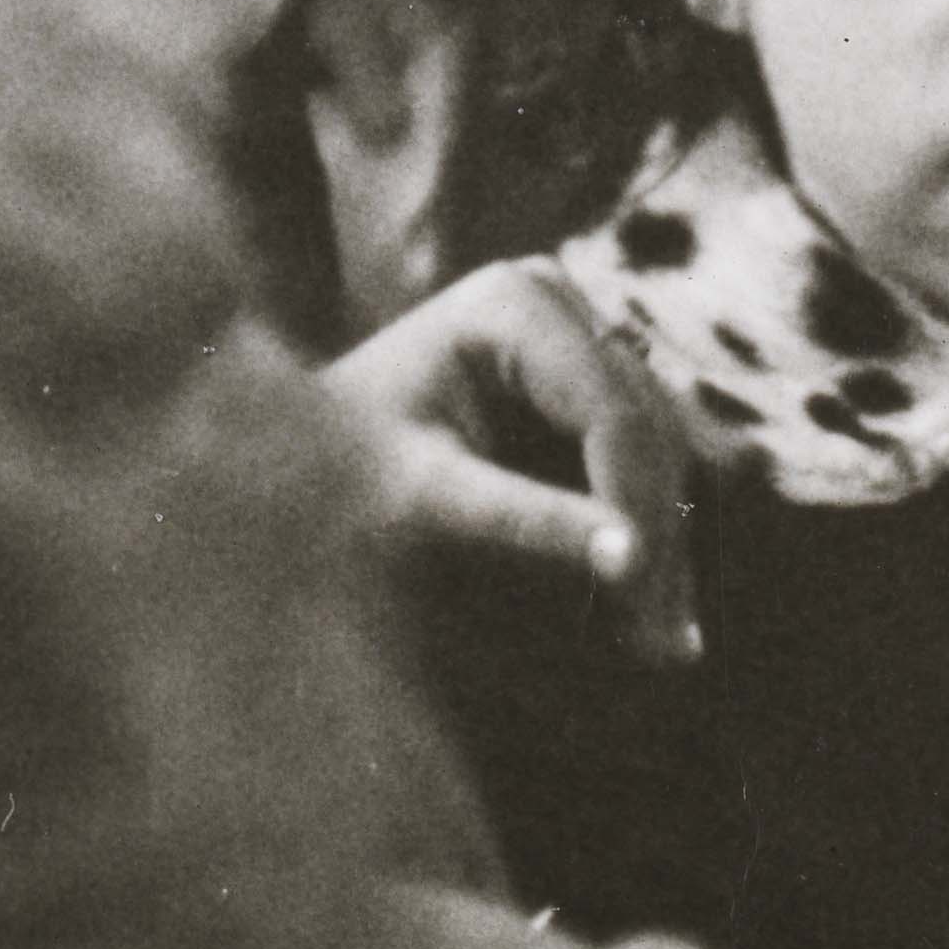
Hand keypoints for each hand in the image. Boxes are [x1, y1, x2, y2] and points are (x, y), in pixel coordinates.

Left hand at [325, 255, 697, 660]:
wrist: (284, 458)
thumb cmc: (335, 474)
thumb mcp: (425, 501)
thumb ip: (528, 524)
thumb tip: (632, 561)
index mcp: (516, 303)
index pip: (614, 416)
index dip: (639, 511)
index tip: (643, 606)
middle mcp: (560, 298)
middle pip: (647, 432)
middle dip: (657, 540)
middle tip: (665, 649)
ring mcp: (577, 332)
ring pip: (657, 451)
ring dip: (663, 549)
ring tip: (662, 648)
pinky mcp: (583, 376)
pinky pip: (637, 461)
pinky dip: (641, 534)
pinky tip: (649, 612)